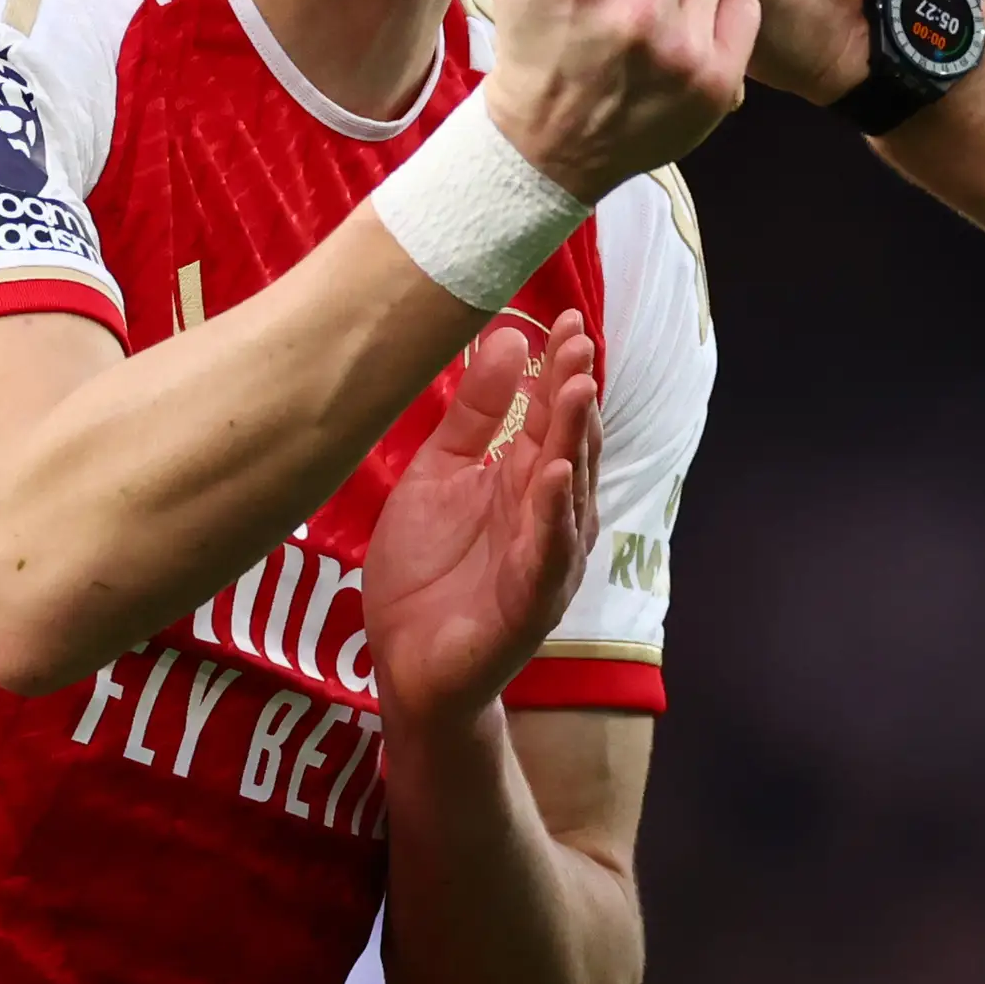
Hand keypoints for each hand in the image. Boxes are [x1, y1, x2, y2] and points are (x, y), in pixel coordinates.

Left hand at [363, 314, 600, 731]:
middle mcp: (548, 515)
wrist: (405, 663)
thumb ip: (473, 415)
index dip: (561, 369)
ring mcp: (546, 559)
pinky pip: (548, 553)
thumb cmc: (425, 571)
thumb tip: (508, 338)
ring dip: (575, 440)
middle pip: (569, 444)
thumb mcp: (438, 475)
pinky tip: (555, 475)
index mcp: (524, 481)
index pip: (551, 415)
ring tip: (577, 389)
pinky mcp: (531, 602)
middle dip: (575, 392)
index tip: (568, 320)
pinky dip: (554, 515)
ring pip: (569, 493)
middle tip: (579, 340)